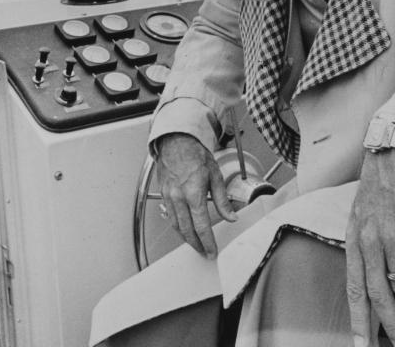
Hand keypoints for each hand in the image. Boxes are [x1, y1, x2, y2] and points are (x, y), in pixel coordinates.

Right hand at [155, 133, 236, 258]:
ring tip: (197, 245)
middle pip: (187, 230)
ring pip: (176, 226)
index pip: (201, 225)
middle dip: (197, 245)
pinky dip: (178, 227)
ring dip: (186, 238)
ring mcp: (168, 197)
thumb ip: (222, 200)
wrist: (175, 142)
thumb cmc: (195, 154)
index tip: (212, 251)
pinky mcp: (163, 195)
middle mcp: (178, 198)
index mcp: (193, 193)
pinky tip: (185, 230)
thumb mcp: (215, 175)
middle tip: (205, 253)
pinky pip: (170, 217)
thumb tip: (231, 217)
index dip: (207, 242)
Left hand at [346, 149, 394, 346]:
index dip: (359, 319)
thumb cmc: (384, 178)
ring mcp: (390, 233)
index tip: (362, 343)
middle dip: (390, 325)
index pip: (354, 287)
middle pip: (377, 294)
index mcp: (354, 237)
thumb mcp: (363, 212)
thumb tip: (377, 270)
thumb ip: (366, 241)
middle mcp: (369, 239)